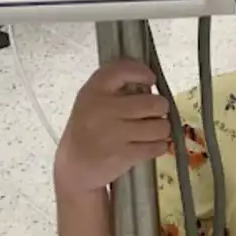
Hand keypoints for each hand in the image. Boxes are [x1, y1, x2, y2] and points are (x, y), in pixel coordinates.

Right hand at [54, 59, 170, 195]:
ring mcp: (113, 133)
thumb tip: (151, 85)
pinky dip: (159, 146)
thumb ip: (117, 88)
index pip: (122, 70)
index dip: (142, 72)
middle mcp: (102, 109)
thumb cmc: (89, 128)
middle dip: (160, 107)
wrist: (74, 165)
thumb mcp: (93, 101)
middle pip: (153, 102)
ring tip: (152, 130)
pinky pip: (157, 146)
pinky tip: (150, 144)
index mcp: (94, 90)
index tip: (150, 79)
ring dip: (161, 129)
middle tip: (155, 112)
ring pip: (160, 126)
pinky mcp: (122, 155)